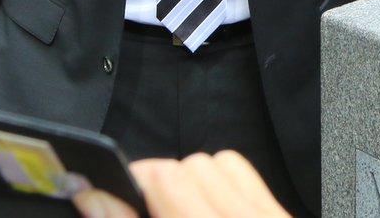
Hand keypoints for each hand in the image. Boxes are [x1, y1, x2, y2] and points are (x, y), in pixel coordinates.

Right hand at [73, 151, 292, 217]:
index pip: (167, 176)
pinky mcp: (284, 217)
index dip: (131, 178)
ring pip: (223, 165)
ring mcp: (273, 217)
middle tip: (141, 212)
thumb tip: (96, 196)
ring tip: (173, 215)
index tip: (108, 191)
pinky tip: (205, 212)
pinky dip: (223, 187)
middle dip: (159, 186)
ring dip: (192, 184)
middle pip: (193, 166)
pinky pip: (250, 179)